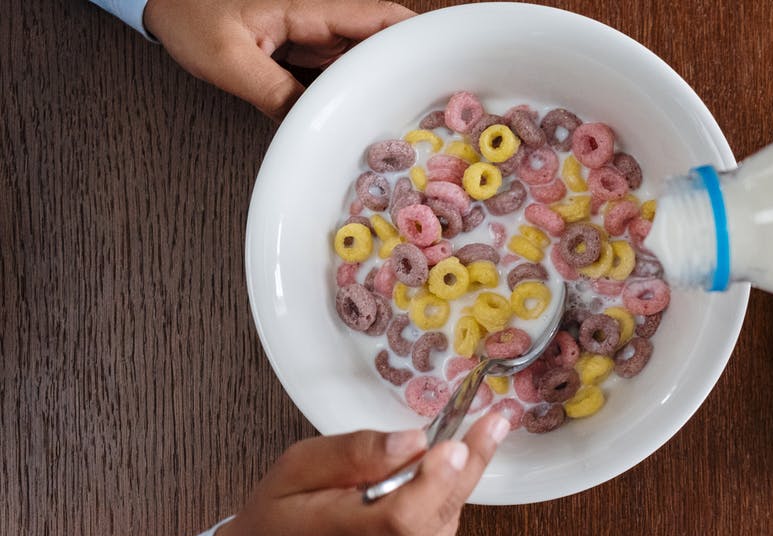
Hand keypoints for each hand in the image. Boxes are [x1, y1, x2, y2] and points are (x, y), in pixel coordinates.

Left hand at [143, 0, 415, 120]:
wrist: (163, 0)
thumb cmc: (189, 15)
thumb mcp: (228, 61)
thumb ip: (275, 93)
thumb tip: (315, 126)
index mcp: (312, 6)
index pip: (383, 19)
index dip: (420, 40)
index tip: (448, 68)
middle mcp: (323, 16)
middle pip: (385, 42)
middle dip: (410, 71)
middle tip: (434, 110)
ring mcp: (316, 33)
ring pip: (366, 60)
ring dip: (383, 85)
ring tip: (405, 120)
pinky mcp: (306, 50)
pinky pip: (343, 72)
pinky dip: (355, 92)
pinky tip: (361, 118)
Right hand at [211, 413, 509, 535]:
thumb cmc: (279, 514)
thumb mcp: (297, 465)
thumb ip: (355, 452)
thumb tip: (415, 440)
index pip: (396, 517)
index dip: (434, 480)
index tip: (458, 444)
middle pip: (434, 515)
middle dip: (467, 464)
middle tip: (494, 423)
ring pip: (447, 521)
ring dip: (449, 484)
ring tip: (432, 458)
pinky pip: (444, 535)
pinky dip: (441, 506)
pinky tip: (417, 493)